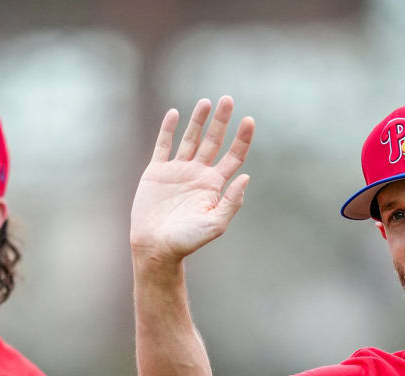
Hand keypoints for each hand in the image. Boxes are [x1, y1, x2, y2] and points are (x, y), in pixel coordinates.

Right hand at [130, 95, 254, 263]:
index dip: (242, 138)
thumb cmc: (187, 240)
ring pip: (190, 138)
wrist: (155, 247)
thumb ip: (231, 202)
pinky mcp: (157, 172)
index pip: (233, 156)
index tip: (249, 120)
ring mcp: (177, 171)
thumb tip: (246, 177)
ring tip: (206, 101)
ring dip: (198, 120)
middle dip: (221, 121)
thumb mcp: (215, 224)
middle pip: (213, 141)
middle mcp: (198, 174)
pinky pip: (163, 145)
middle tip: (228, 99)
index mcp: (214, 185)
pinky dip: (168, 129)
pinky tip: (174, 113)